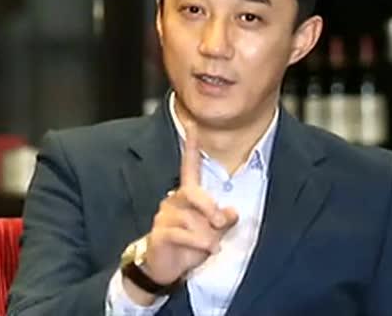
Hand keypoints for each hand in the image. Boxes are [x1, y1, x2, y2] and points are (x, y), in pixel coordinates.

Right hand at [142, 121, 238, 284]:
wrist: (164, 267)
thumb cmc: (190, 244)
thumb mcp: (213, 231)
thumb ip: (224, 219)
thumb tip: (232, 212)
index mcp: (187, 194)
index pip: (189, 165)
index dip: (191, 145)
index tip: (192, 123)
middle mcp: (174, 200)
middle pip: (193, 193)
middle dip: (210, 207)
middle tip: (221, 222)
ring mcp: (164, 216)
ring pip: (191, 220)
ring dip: (206, 236)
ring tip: (208, 246)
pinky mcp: (159, 234)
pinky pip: (182, 235)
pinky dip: (197, 244)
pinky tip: (202, 250)